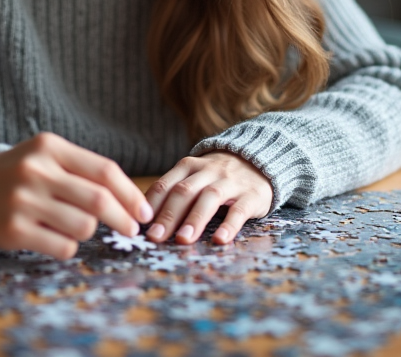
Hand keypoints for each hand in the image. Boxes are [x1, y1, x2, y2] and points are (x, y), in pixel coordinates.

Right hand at [0, 132, 153, 258]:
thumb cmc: (15, 175)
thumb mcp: (44, 157)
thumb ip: (82, 170)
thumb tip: (129, 200)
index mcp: (49, 147)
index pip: (105, 171)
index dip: (131, 194)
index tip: (144, 211)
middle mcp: (36, 171)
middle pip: (99, 200)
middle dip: (124, 219)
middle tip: (132, 230)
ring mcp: (24, 201)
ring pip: (84, 227)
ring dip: (90, 232)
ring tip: (77, 227)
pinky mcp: (14, 230)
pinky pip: (63, 246)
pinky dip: (68, 246)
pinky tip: (56, 238)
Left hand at [144, 151, 272, 245]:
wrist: (260, 160)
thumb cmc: (218, 177)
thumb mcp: (195, 177)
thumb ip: (174, 192)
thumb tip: (145, 221)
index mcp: (189, 166)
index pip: (165, 184)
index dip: (152, 205)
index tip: (140, 225)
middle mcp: (208, 171)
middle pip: (184, 191)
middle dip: (168, 215)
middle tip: (156, 237)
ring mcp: (231, 181)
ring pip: (209, 197)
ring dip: (194, 219)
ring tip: (182, 239)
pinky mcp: (251, 195)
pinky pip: (239, 210)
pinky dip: (229, 225)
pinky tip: (220, 240)